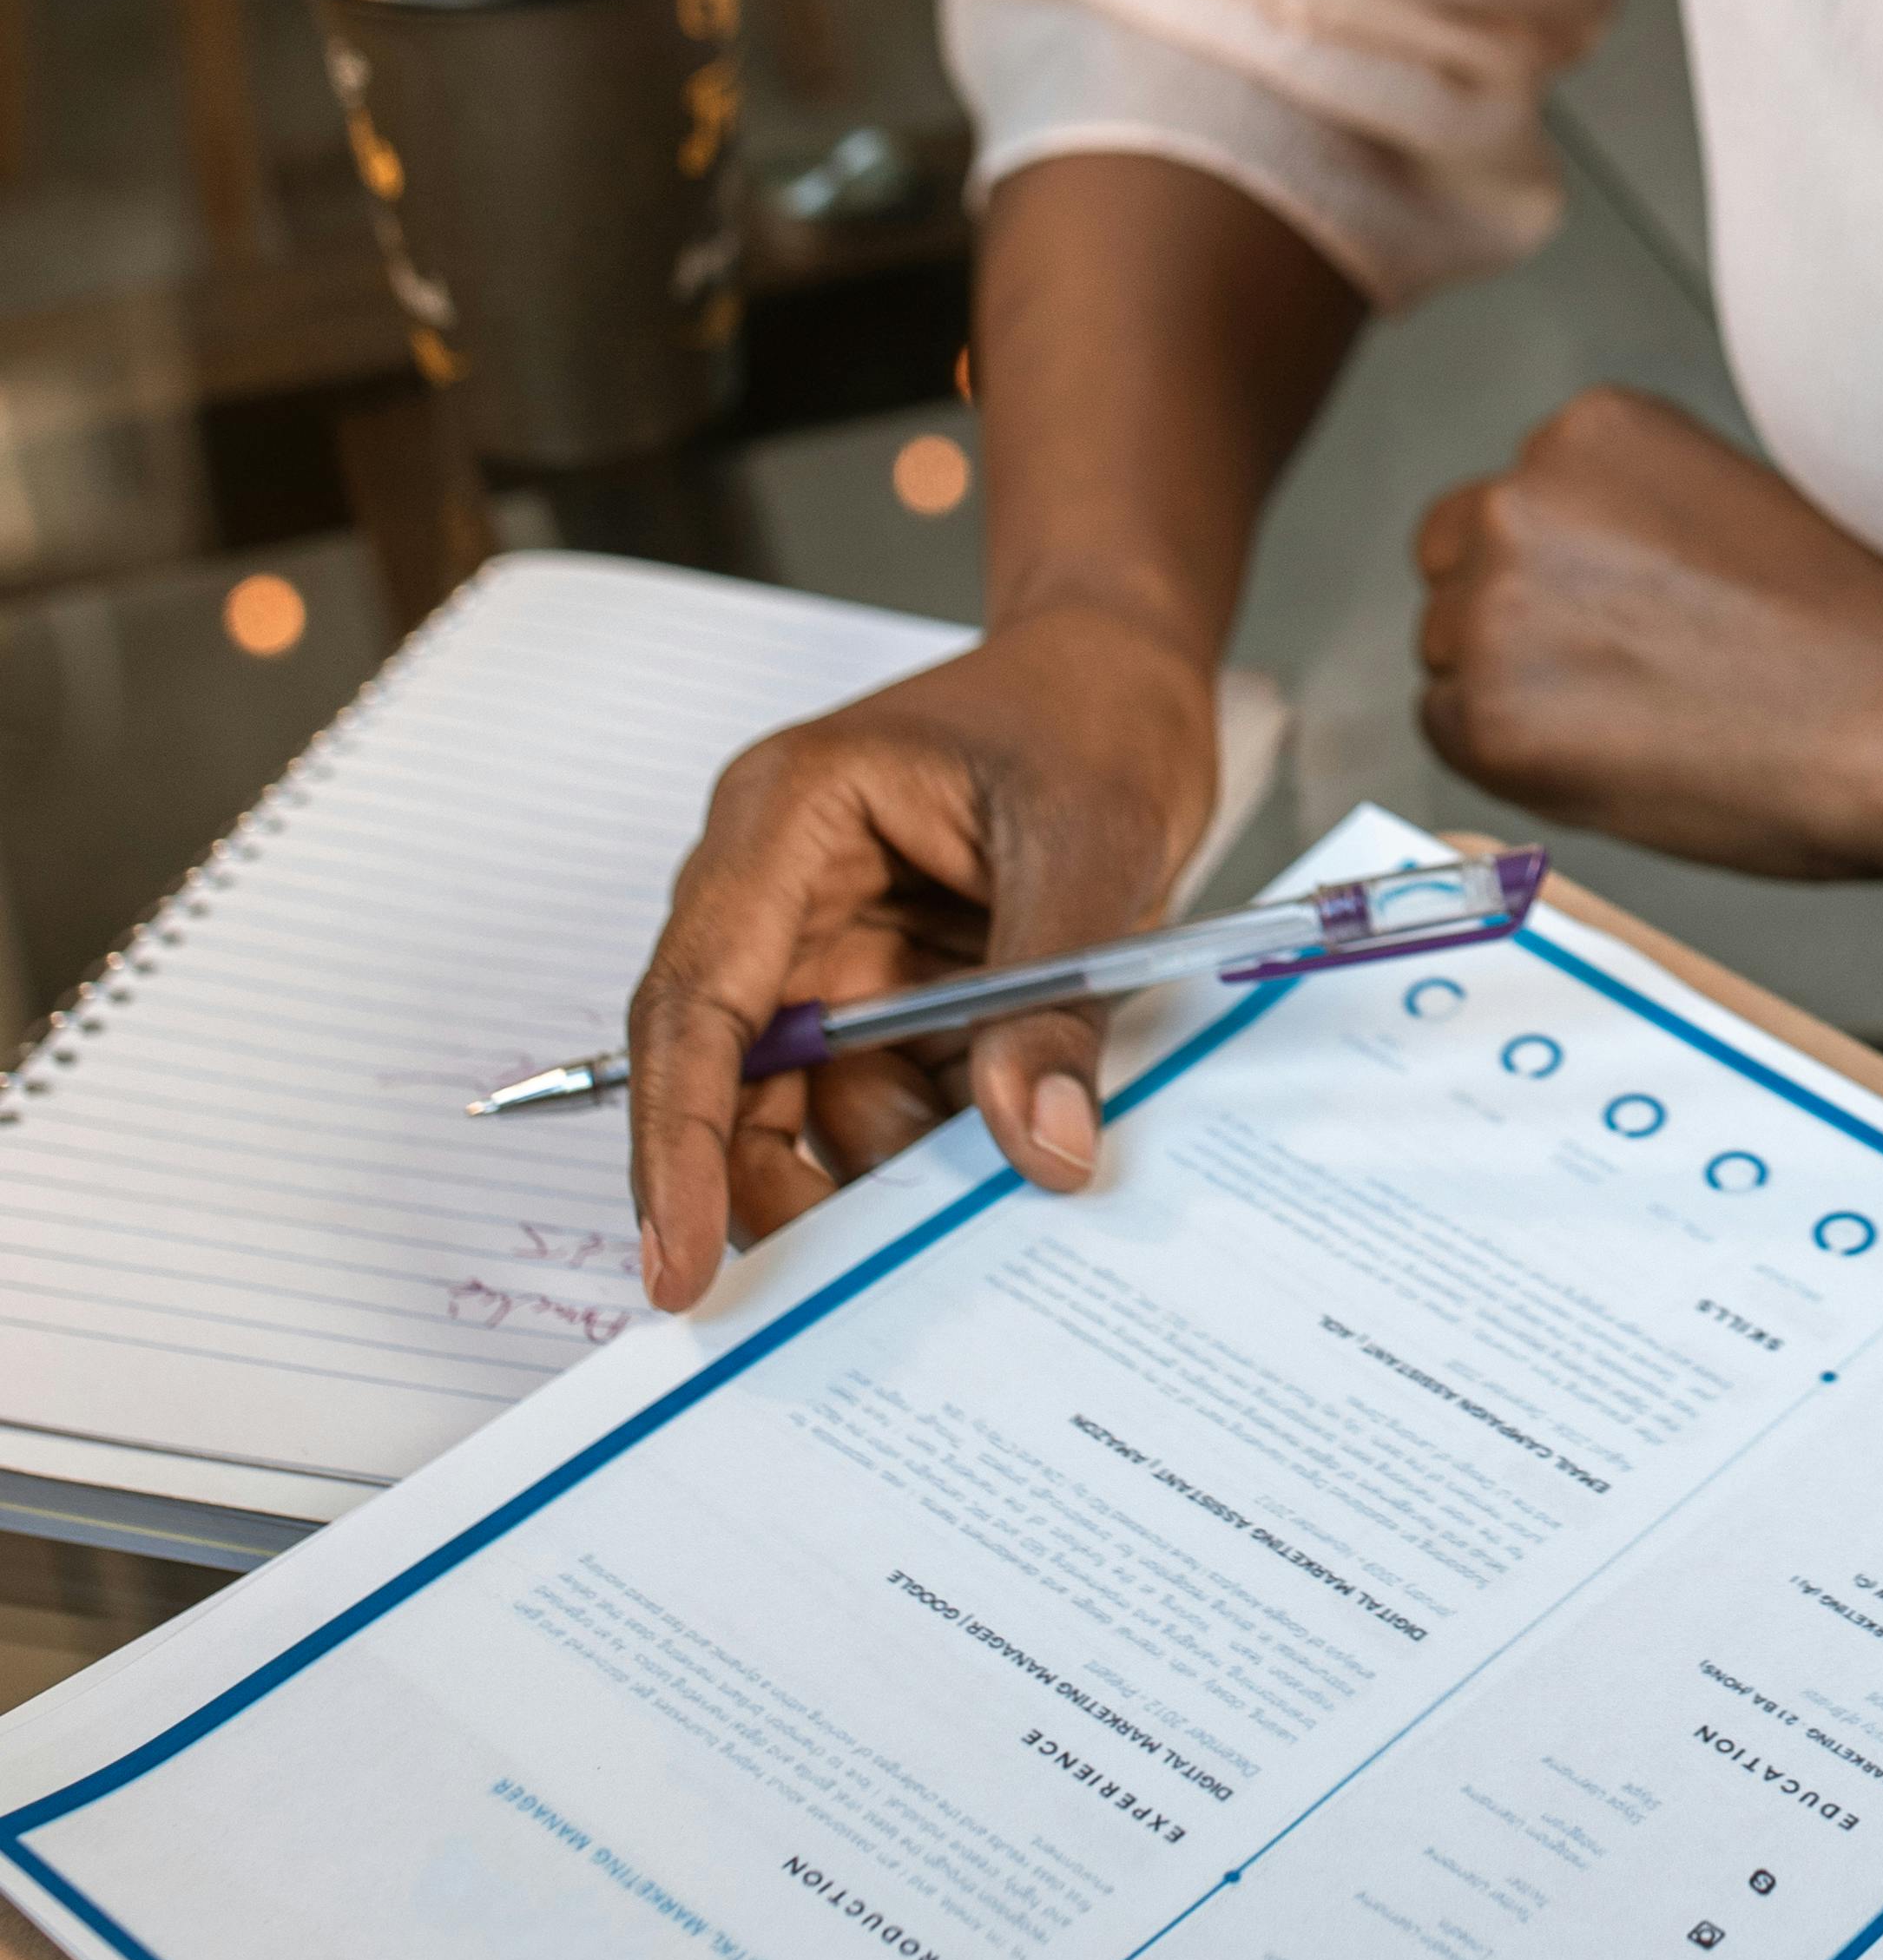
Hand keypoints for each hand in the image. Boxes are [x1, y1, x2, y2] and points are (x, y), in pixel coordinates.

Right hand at [622, 598, 1224, 1310]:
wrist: (1130, 670)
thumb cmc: (1093, 710)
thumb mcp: (1094, 842)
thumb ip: (1054, 999)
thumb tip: (1041, 1146)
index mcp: (784, 822)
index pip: (696, 1007)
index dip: (676, 1145)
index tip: (675, 1264)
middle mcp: (780, 895)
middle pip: (735, 1081)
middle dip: (786, 1183)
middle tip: (850, 1289)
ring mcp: (833, 950)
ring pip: (819, 1110)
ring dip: (891, 1164)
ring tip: (989, 1181)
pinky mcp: (889, 992)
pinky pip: (889, 1097)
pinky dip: (942, 1139)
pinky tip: (1013, 1140)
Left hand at [1413, 390, 1882, 882]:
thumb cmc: (1859, 628)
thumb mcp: (1723, 504)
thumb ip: (1619, 522)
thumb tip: (1570, 585)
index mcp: (1585, 430)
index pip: (1501, 505)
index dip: (1555, 575)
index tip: (1621, 617)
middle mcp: (1520, 500)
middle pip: (1452, 572)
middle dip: (1516, 624)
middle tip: (1624, 676)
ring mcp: (1494, 607)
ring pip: (1448, 658)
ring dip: (1517, 694)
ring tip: (1645, 719)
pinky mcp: (1491, 714)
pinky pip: (1453, 737)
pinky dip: (1515, 760)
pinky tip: (1620, 760)